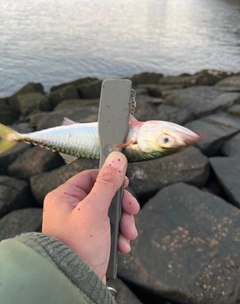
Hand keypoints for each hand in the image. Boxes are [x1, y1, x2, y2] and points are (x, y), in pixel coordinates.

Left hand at [42, 152, 138, 282]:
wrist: (75, 283)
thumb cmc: (78, 246)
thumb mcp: (95, 210)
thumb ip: (107, 183)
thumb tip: (116, 158)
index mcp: (65, 196)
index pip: (91, 176)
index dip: (110, 178)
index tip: (126, 184)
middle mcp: (71, 207)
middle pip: (104, 195)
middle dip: (121, 206)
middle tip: (132, 212)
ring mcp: (81, 223)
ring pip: (109, 212)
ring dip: (123, 222)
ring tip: (129, 235)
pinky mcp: (90, 237)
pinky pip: (109, 227)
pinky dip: (118, 234)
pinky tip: (122, 245)